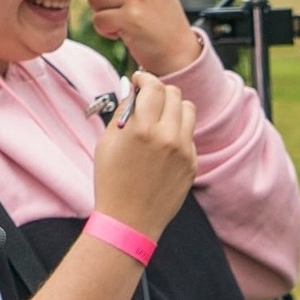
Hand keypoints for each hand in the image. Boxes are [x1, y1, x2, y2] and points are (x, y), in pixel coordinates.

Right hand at [91, 72, 197, 241]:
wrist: (129, 220)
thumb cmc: (111, 181)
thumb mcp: (107, 143)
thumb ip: (123, 112)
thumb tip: (132, 89)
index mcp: (142, 129)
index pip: (154, 86)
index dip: (145, 78)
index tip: (139, 80)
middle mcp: (168, 137)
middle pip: (174, 94)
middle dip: (159, 91)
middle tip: (148, 98)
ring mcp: (184, 151)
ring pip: (188, 110)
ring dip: (174, 107)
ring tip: (158, 117)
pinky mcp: (193, 164)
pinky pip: (190, 135)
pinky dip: (178, 131)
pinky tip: (163, 143)